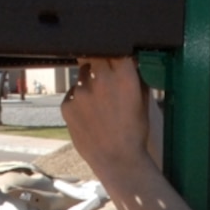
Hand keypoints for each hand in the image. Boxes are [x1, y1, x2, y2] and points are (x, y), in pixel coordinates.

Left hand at [61, 56, 150, 177]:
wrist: (118, 161)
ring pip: (82, 75)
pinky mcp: (67, 105)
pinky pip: (72, 94)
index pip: (115, 48)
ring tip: (98, 104)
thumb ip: (135, 76)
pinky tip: (89, 115)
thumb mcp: (143, 101)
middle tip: (103, 75)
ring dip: (89, 82)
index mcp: (124, 76)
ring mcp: (81, 92)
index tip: (113, 58)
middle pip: (94, 55)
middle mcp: (100, 80)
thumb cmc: (134, 132)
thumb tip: (129, 59)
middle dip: (99, 61)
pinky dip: (79, 100)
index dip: (113, 52)